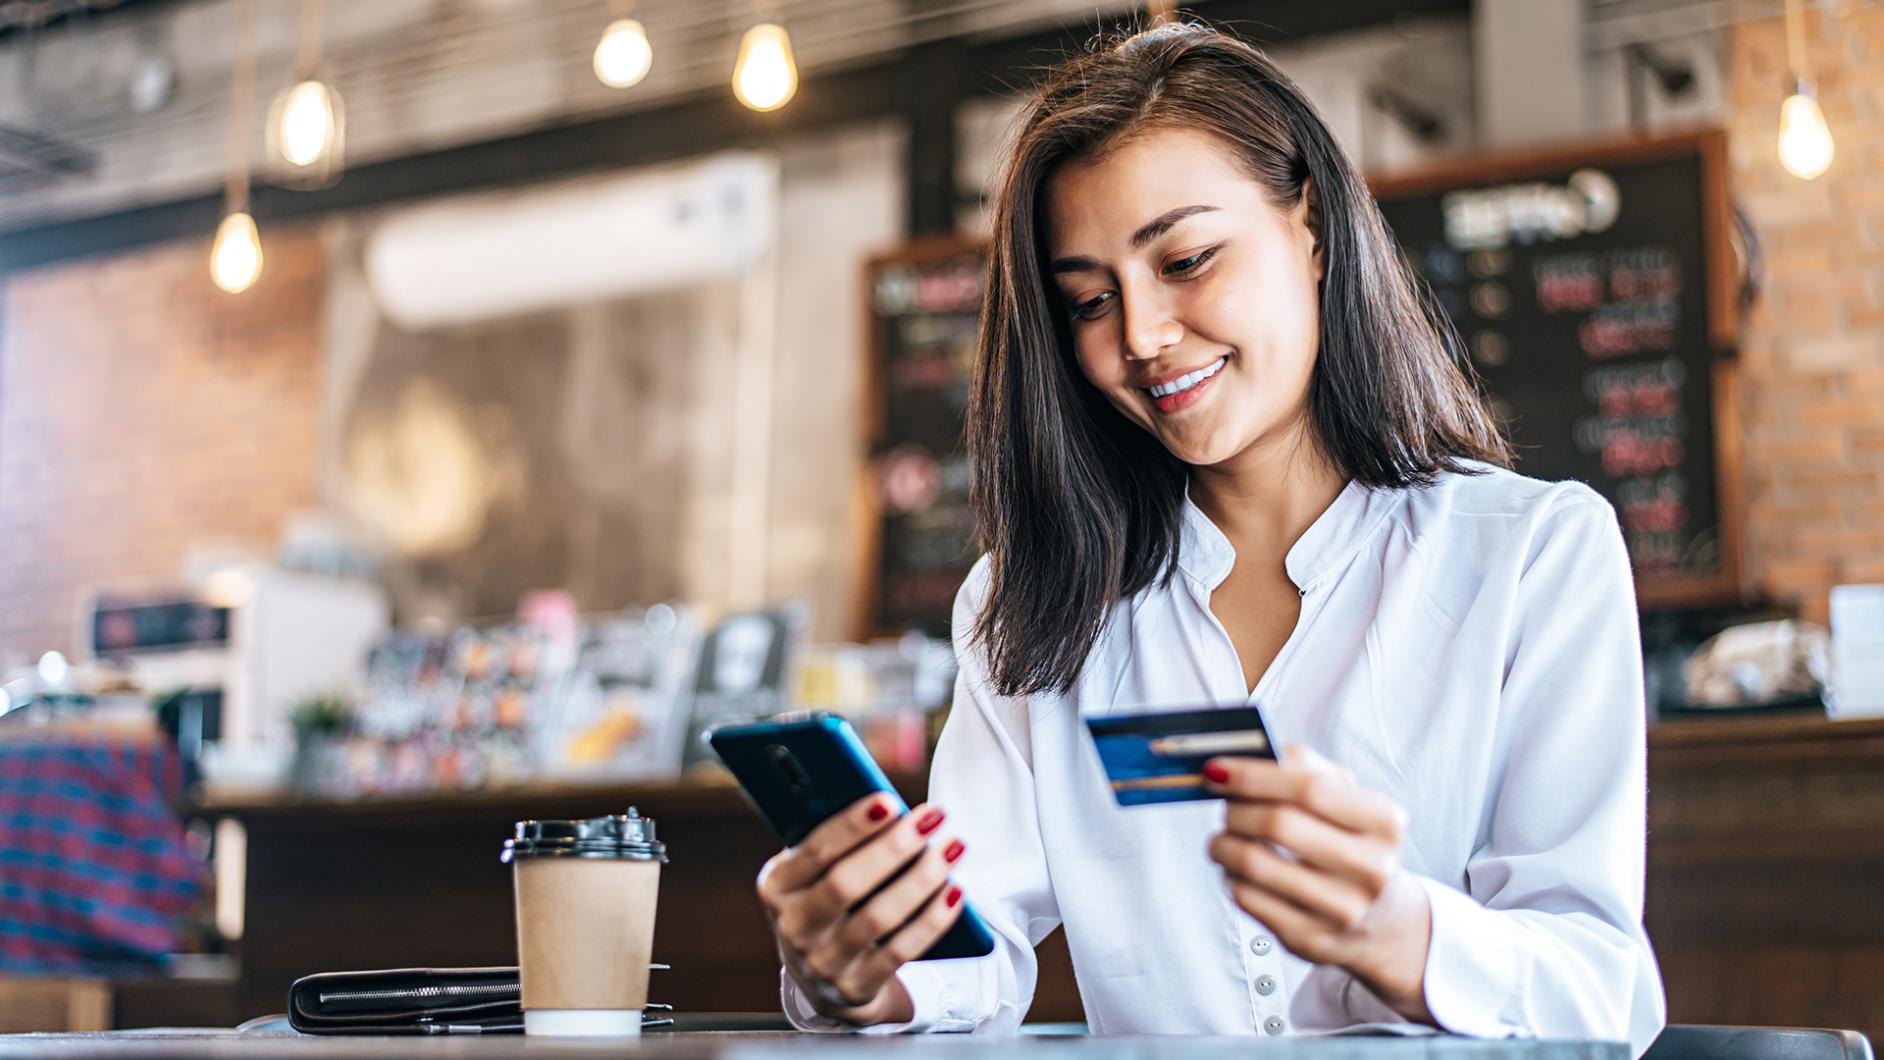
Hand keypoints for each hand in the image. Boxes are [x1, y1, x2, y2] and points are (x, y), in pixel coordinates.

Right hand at [756, 794, 967, 1025]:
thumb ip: (838, 840)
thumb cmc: (828, 899)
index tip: (889, 800)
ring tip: (953, 847)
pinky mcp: (855, 987)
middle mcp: (793, 926)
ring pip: (877, 917)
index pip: (814, 851)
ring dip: (921, 879)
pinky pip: (899, 951)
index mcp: (776, 885)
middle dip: (893, 847)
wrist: (822, 977)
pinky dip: (931, 920)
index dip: (852, 826)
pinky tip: (955, 891)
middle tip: (933, 816)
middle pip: (845, 884)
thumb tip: (887, 806)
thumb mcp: (816, 871)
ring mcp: (822, 962)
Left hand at [1204, 746, 1433, 1021]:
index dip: (1254, 775)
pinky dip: (1230, 876)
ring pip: (1255, 864)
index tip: (1216, 768)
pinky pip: (1248, 898)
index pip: (1310, 788)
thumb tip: (1241, 757)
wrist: (1380, 920)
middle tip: (1223, 806)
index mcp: (1385, 821)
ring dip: (1223, 843)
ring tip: (1222, 838)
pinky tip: (1236, 870)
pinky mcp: (1311, 939)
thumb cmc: (1351, 842)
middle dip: (1236, 809)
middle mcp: (1372, 868)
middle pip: (1279, 824)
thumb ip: (1303, 767)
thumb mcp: (1346, 798)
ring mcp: (1343, 910)